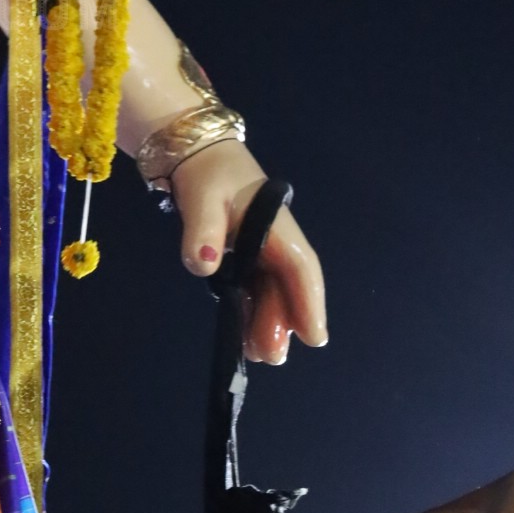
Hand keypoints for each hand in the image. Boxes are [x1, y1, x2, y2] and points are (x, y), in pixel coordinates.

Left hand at [170, 139, 328, 365]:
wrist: (199, 156)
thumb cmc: (209, 175)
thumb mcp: (204, 197)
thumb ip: (203, 230)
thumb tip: (204, 263)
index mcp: (276, 225)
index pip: (300, 267)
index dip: (309, 302)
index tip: (315, 337)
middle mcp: (276, 241)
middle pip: (287, 286)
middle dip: (283, 321)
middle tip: (272, 357)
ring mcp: (263, 250)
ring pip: (273, 291)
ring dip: (269, 321)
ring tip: (260, 355)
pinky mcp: (247, 256)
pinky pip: (256, 288)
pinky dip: (253, 311)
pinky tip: (245, 337)